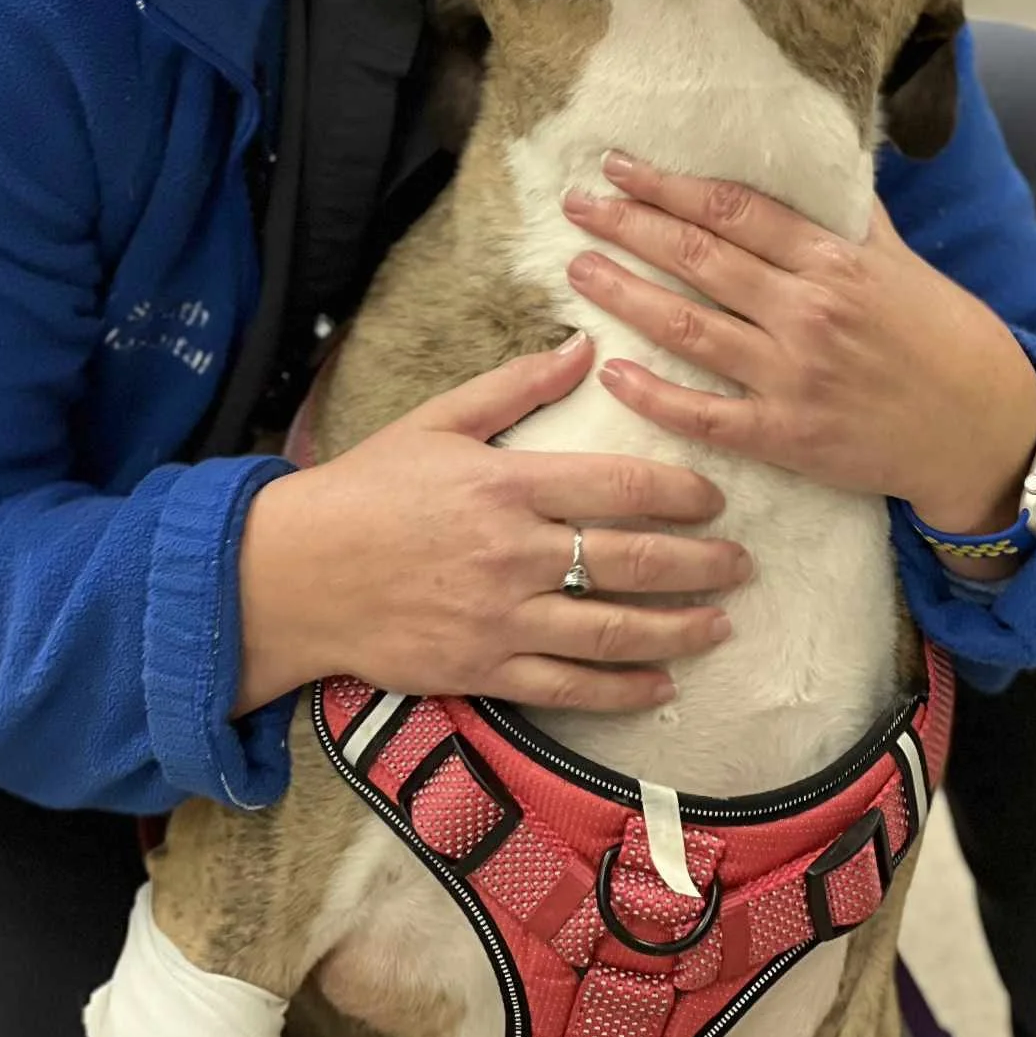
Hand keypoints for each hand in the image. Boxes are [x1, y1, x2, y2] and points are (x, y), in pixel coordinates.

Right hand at [233, 334, 750, 717]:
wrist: (294, 573)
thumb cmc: (367, 488)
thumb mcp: (437, 419)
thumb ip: (517, 385)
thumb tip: (585, 347)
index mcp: (507, 485)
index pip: (620, 487)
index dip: (681, 493)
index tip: (715, 498)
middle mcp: (513, 554)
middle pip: (632, 561)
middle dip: (700, 564)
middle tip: (741, 563)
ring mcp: (500, 620)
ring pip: (613, 630)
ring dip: (679, 628)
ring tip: (721, 622)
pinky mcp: (482, 671)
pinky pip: (569, 688)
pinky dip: (623, 689)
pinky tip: (662, 684)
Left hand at [562, 153, 1035, 555]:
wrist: (986, 431)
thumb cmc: (945, 338)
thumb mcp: (901, 261)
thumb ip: (847, 217)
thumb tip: (817, 160)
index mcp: (834, 261)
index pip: (732, 209)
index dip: (669, 185)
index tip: (620, 166)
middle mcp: (807, 311)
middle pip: (698, 257)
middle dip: (629, 226)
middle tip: (577, 206)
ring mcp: (793, 377)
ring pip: (688, 327)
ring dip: (624, 294)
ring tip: (578, 267)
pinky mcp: (787, 436)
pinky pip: (703, 414)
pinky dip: (654, 394)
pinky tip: (612, 371)